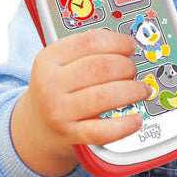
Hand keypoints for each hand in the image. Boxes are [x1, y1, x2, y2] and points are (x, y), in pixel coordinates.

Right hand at [11, 29, 149, 176]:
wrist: (35, 126)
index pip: (89, 42)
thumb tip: (124, 44)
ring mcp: (59, 111)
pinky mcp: (70, 134)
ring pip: (105, 96)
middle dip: (126, 67)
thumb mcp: (57, 64)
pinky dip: (124, 125)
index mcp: (48, 59)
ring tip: (141, 90)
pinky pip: (102, 131)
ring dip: (132, 91)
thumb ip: (85, 50)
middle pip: (100, 68)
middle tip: (133, 70)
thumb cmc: (54, 90)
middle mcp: (51, 84)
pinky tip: (136, 119)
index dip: (117, 42)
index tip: (130, 46)